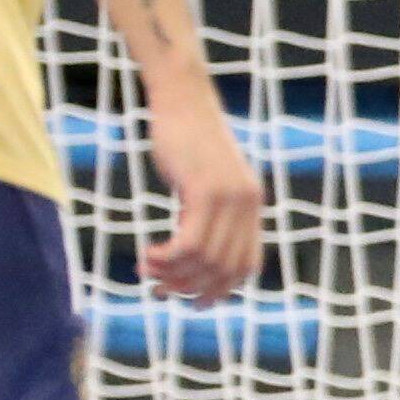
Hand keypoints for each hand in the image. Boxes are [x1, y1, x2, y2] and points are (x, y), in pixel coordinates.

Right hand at [138, 85, 265, 305]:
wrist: (182, 98)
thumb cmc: (186, 137)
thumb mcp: (205, 180)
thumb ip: (208, 212)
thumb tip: (196, 252)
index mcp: (251, 204)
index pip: (247, 266)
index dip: (222, 290)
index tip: (194, 301)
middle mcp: (247, 204)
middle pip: (224, 270)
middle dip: (191, 288)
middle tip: (160, 289)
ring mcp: (229, 198)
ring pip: (204, 261)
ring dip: (173, 274)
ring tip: (148, 271)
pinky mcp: (205, 191)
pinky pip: (189, 245)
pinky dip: (167, 259)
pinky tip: (149, 255)